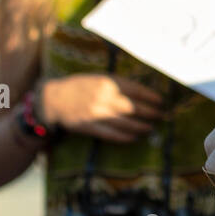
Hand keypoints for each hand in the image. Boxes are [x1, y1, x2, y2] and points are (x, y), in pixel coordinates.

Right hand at [38, 74, 164, 141]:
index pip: (136, 90)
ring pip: (126, 123)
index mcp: (107, 82)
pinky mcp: (90, 127)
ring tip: (150, 128)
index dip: (151, 97)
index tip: (161, 101)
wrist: (54, 99)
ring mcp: (96, 114)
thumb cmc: (80, 86)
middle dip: (151, 113)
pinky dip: (125, 137)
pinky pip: (112, 135)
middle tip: (160, 116)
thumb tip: (143, 93)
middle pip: (134, 108)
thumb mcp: (99, 78)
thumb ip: (118, 84)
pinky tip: (134, 137)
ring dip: (141, 127)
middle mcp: (103, 98)